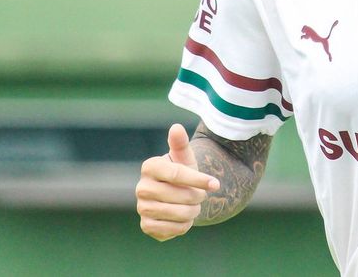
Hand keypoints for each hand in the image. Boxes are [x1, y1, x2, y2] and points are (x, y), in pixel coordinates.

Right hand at [137, 123, 220, 240]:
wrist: (176, 195)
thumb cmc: (182, 171)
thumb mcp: (184, 157)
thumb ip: (180, 143)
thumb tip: (176, 127)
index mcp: (150, 167)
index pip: (176, 174)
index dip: (198, 179)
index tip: (215, 184)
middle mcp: (142, 188)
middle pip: (180, 196)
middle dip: (197, 197)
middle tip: (200, 195)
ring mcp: (142, 208)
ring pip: (178, 213)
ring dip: (193, 211)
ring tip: (194, 205)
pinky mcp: (147, 226)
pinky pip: (174, 229)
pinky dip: (185, 225)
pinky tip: (184, 217)